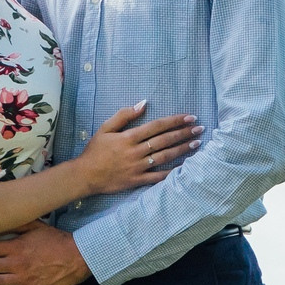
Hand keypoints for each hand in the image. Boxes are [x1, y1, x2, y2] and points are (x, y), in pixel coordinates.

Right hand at [71, 101, 198, 194]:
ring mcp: (138, 167)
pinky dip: (172, 172)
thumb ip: (124, 115)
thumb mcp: (105, 128)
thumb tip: (143, 103)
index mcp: (129, 137)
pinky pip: (158, 177)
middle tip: (199, 128)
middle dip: (184, 133)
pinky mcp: (138, 180)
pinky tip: (185, 166)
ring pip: (165, 156)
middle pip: (165, 140)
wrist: (85, 175)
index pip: (157, 126)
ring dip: (182, 149)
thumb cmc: (95, 150)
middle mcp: (136, 151)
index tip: (189, 117)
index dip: (175, 121)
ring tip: (196, 143)